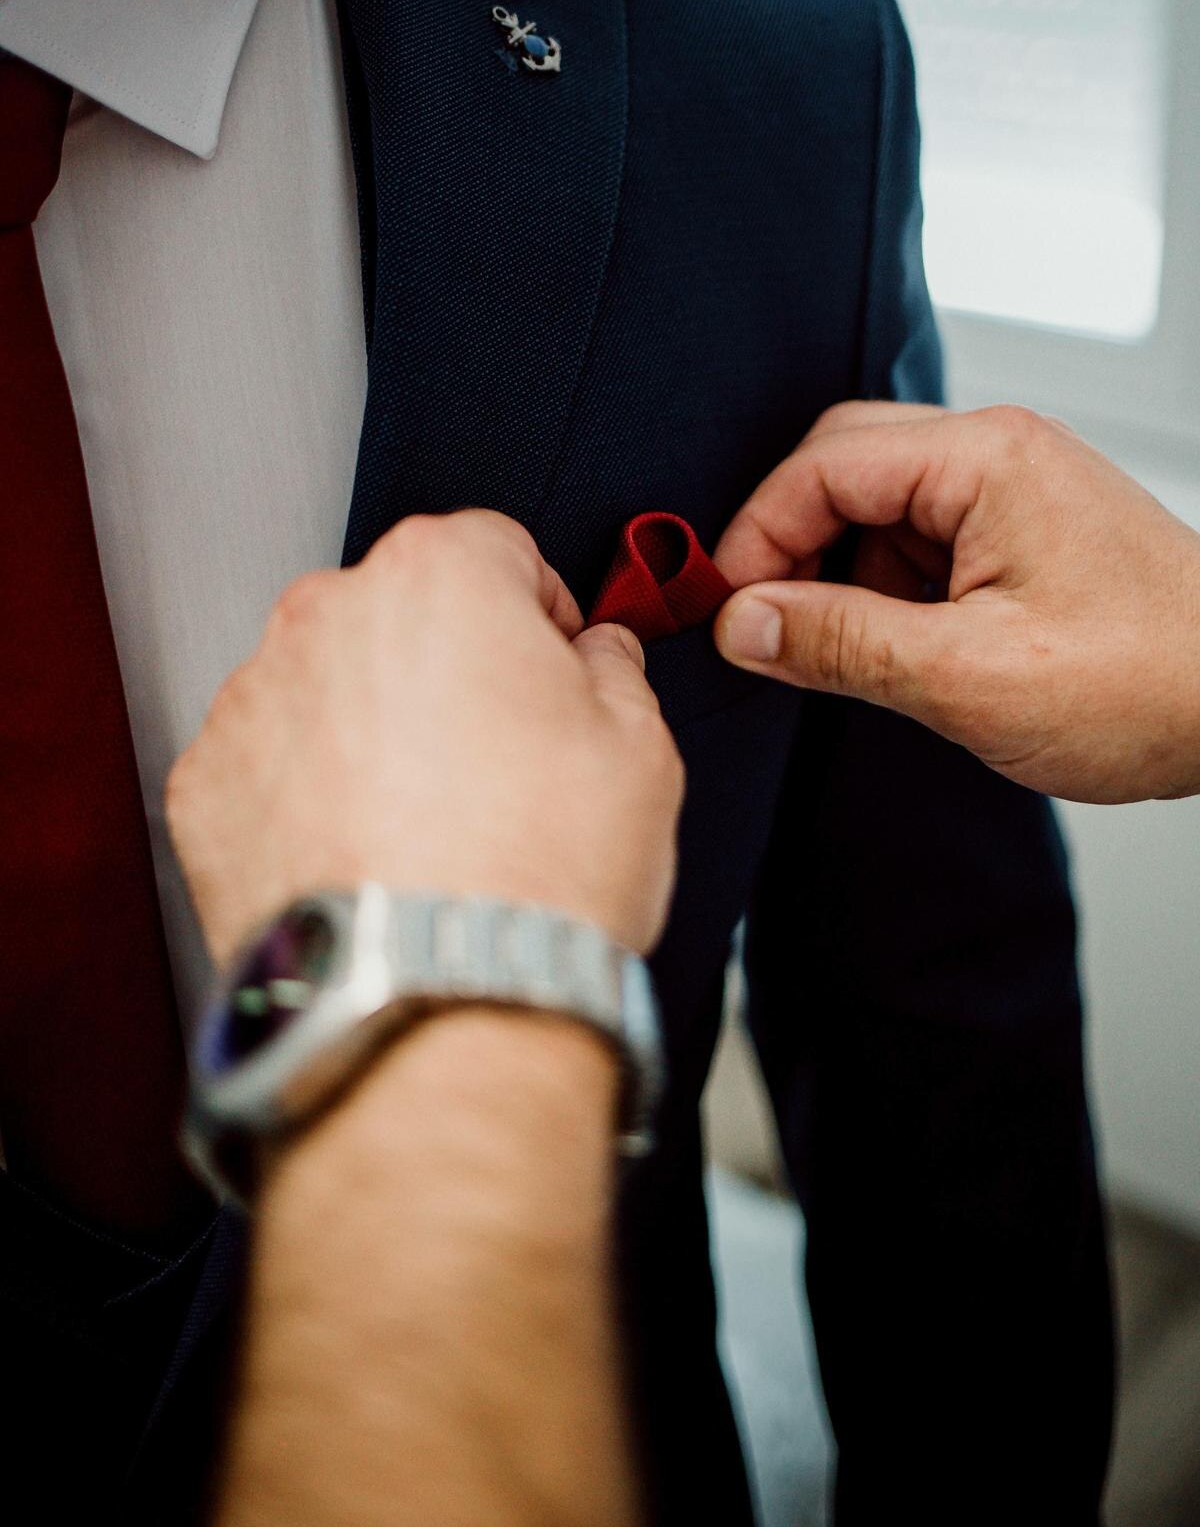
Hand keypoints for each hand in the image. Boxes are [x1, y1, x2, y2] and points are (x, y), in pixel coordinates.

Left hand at [167, 511, 683, 962]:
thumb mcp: (641, 747)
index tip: (555, 665)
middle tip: (498, 756)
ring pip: (328, 686)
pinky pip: (270, 764)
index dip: (540, 612)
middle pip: (401, 613)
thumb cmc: (535, 874)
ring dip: (372, 728)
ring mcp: (253, 699)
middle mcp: (327, 615)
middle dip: (447, 666)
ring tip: (431, 824)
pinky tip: (368, 854)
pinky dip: (309, 795)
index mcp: (439, 575)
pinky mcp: (205, 785)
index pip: (498, 548)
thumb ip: (614, 668)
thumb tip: (597, 658)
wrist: (435, 1004)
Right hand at [713, 403, 1199, 858]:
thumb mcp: (969, 679)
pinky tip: (897, 653)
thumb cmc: (1151, 687)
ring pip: (880, 506)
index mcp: (988, 458)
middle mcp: (1002, 452)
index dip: (755, 537)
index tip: (719, 610)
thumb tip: (739, 623)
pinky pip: (925, 539)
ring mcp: (1018, 488)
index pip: (823, 466)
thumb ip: (839, 643)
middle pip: (844, 465)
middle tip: (757, 625)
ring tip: (842, 657)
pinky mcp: (1027, 530)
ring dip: (841, 574)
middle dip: (789, 544)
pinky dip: (888, 591)